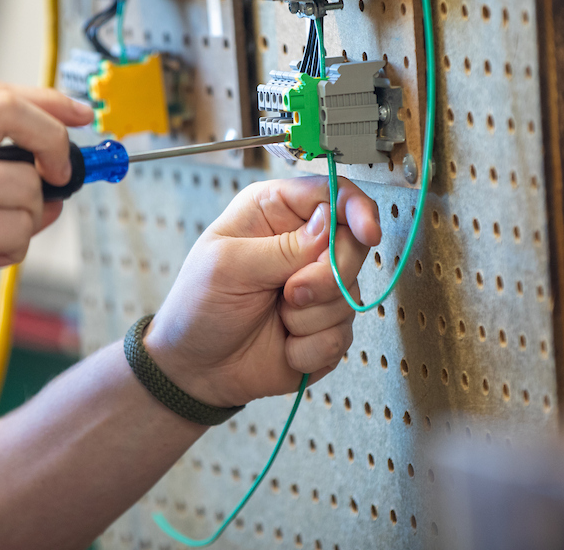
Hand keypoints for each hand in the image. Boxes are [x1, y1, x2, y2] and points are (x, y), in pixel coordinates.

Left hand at [144, 176, 381, 407]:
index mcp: (274, 212)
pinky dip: (309, 347)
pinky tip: (285, 345)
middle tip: (291, 293)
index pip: (332, 194)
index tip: (368, 233)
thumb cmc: (198, 306)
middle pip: (353, 245)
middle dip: (327, 277)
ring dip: (310, 317)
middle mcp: (302, 245)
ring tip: (278, 318)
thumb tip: (328, 224)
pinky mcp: (325, 326)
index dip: (356, 209)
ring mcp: (318, 287)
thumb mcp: (228, 266)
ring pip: (350, 294)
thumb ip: (281, 247)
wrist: (195, 370)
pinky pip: (342, 335)